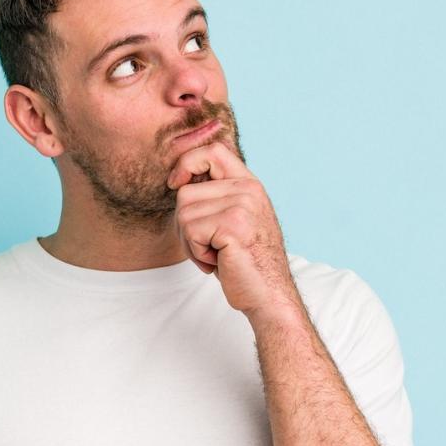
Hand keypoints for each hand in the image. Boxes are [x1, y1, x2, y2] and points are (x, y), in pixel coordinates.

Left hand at [167, 141, 300, 315]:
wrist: (269, 294)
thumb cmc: (245, 262)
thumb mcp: (234, 220)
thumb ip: (216, 197)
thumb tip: (178, 180)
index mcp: (249, 184)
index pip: (212, 151)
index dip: (187, 163)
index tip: (176, 183)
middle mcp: (248, 189)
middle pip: (185, 192)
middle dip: (185, 225)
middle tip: (208, 246)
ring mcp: (242, 205)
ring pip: (183, 214)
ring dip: (191, 243)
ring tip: (217, 254)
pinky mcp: (233, 225)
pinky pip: (190, 232)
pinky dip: (197, 254)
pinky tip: (219, 261)